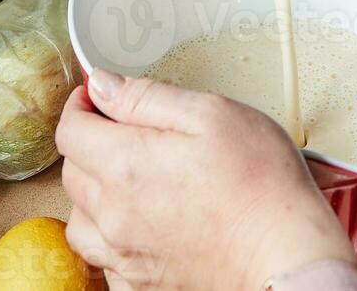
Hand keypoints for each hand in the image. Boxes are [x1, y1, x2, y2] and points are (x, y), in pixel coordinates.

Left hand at [56, 71, 356, 290]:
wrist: (286, 254)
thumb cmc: (260, 183)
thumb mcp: (211, 112)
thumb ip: (148, 96)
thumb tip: (103, 85)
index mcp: (126, 164)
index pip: (71, 129)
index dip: (81, 104)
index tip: (98, 96)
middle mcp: (114, 213)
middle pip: (73, 169)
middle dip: (90, 139)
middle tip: (126, 125)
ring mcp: (125, 251)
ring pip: (80, 214)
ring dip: (93, 187)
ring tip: (130, 172)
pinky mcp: (141, 280)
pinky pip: (100, 253)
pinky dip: (107, 230)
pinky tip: (139, 216)